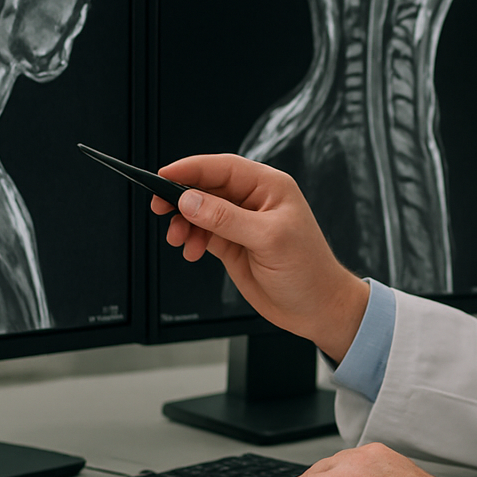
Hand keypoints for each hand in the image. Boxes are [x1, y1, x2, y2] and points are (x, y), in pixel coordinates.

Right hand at [153, 154, 367, 360]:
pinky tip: (191, 250)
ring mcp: (242, 223)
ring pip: (201, 211)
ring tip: (178, 238)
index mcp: (269, 187)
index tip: (164, 175)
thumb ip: (226, 218)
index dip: (191, 168)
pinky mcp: (234, 244)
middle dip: (181, 196)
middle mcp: (254, 201)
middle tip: (159, 207)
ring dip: (184, 222)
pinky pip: (203, 233)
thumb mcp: (268, 239)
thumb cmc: (308, 270)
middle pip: (207, 187)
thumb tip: (190, 200)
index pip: (223, 167)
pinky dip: (192, 239)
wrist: (317, 308)